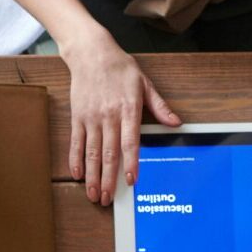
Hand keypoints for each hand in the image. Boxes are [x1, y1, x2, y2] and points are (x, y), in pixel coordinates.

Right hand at [61, 31, 180, 204]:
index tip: (131, 180)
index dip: (130, 163)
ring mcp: (90, 118)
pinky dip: (76, 160)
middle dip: (107, 179)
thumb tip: (176, 123)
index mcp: (127, 109)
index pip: (129, 142)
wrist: (91, 53)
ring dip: (91, 176)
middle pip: (108, 153)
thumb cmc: (120, 68)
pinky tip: (77, 174)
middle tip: (108, 199)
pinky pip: (76, 142)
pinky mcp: (77, 117)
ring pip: (91, 153)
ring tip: (93, 194)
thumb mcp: (144, 83)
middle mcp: (108, 116)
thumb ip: (159, 107)